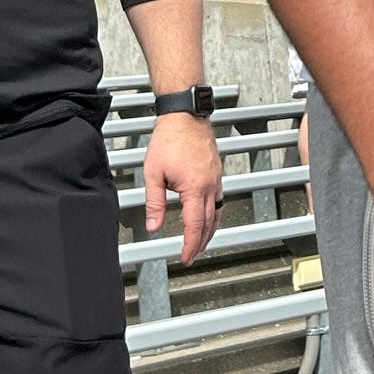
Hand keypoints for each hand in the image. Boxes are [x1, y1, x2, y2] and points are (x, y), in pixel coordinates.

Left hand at [143, 114, 222, 264]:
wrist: (184, 116)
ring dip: (211, 229)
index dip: (190, 244)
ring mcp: (216, 177)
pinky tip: (208, 214)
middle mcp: (210, 184)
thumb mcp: (154, 173)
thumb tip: (154, 226)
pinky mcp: (216, 170)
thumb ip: (154, 203)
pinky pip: (219, 197)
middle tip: (192, 255)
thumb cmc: (169, 139)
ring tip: (202, 241)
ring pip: (218, 211)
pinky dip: (214, 212)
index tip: (186, 257)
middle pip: (209, 222)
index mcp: (195, 187)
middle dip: (201, 242)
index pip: (195, 225)